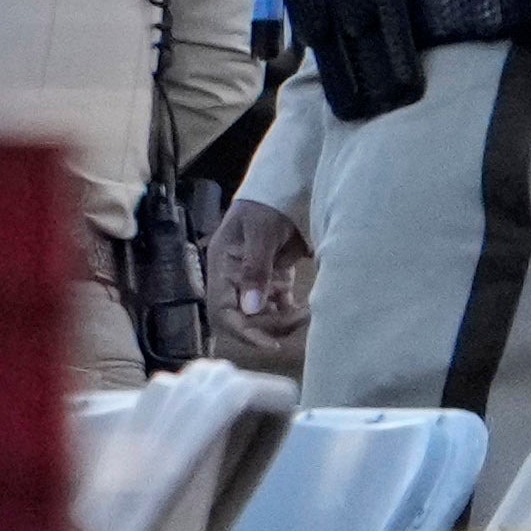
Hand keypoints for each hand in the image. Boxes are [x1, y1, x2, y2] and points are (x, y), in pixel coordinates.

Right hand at [202, 190, 319, 376]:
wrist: (287, 187)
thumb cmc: (266, 205)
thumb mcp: (259, 233)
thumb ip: (256, 270)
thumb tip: (251, 309)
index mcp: (222, 267)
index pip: (221, 311)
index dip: (242, 331)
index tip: (269, 344)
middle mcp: (234, 278)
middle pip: (244, 318)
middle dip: (270, 326)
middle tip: (302, 317)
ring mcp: (254, 280)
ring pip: (262, 316)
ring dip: (283, 320)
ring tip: (309, 311)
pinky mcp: (273, 279)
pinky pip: (278, 306)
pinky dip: (291, 312)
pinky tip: (306, 309)